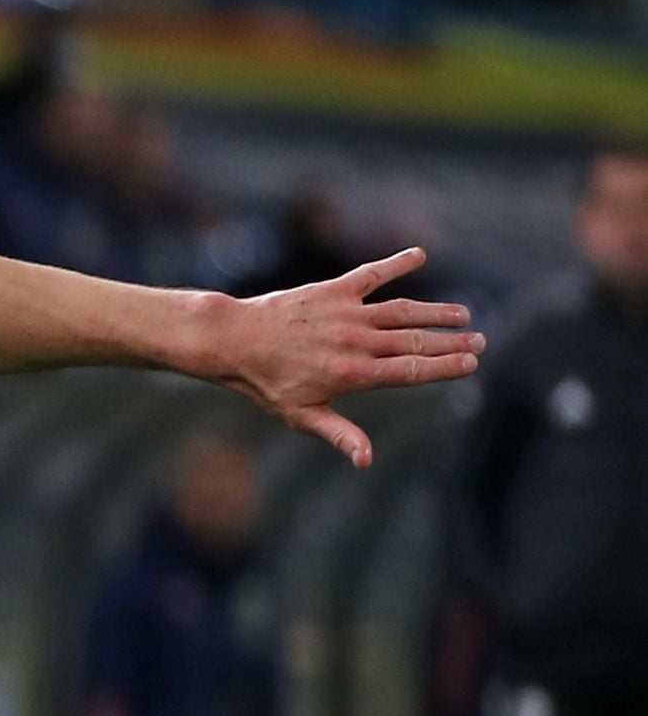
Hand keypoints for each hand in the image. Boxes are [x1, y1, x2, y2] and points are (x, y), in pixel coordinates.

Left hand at [208, 249, 481, 467]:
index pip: (411, 371)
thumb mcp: (301, 415)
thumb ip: (338, 433)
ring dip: (436, 311)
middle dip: (452, 342)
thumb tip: (366, 460)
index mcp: (353, 374)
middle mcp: (357, 342)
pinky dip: (396, 263)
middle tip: (480, 341)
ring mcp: (347, 313)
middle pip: (416, 341)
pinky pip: (372, 274)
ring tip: (462, 314)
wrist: (235, 341)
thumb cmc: (267, 383)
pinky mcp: (333, 290)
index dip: (445, 366)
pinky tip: (419, 255)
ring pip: (404, 310)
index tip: (471, 363)